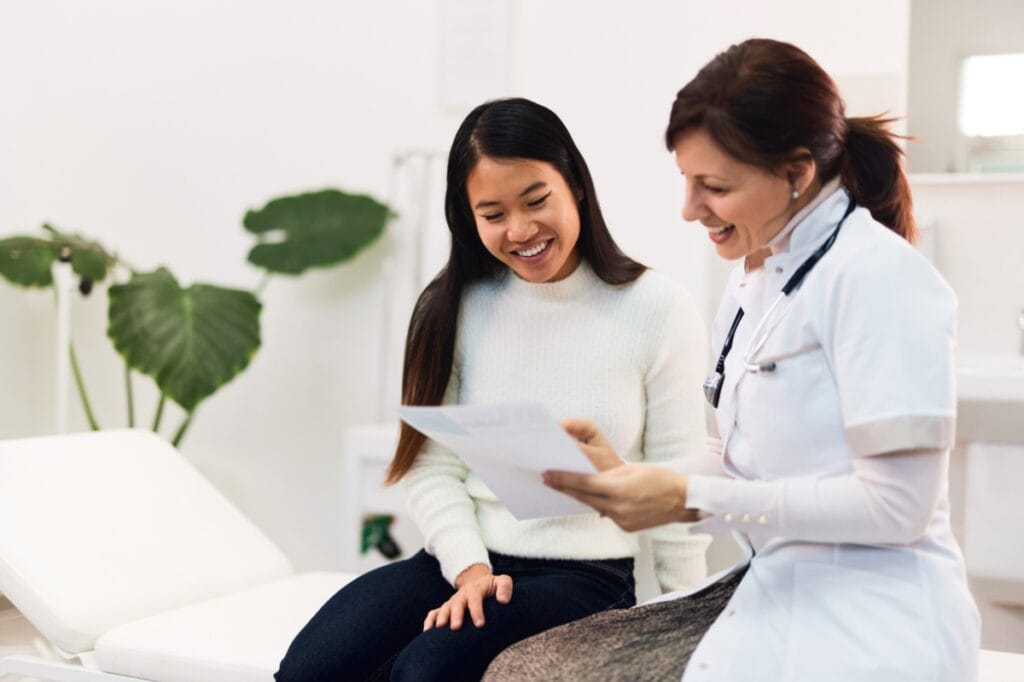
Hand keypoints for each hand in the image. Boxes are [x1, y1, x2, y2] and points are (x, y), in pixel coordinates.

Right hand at [423, 564, 512, 630]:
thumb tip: (503, 601)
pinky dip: (429, 621)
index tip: (480, 624)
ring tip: (439, 628)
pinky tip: (426, 632)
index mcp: (475, 589)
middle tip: (456, 627)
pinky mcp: (445, 608)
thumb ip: (505, 587)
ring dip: (440, 618)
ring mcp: (452, 602)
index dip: (477, 611)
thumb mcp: (502, 581)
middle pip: (456, 604)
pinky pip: (433, 613)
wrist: (478, 581)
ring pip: (443, 609)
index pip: (475, 599)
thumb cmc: (492, 586)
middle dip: (455, 615)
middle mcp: (461, 596)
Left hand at [546, 419, 698, 530]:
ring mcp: (622, 520)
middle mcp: (618, 508)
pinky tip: (589, 497)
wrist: (682, 500)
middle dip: (564, 487)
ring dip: (579, 496)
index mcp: (619, 489)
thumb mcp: (631, 470)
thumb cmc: (659, 478)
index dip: (563, 479)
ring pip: (593, 505)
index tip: (548, 474)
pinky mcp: (626, 527)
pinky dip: (598, 504)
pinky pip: (606, 513)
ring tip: (563, 486)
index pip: (584, 483)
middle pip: (584, 496)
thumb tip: (587, 480)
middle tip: (546, 479)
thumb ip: (607, 476)